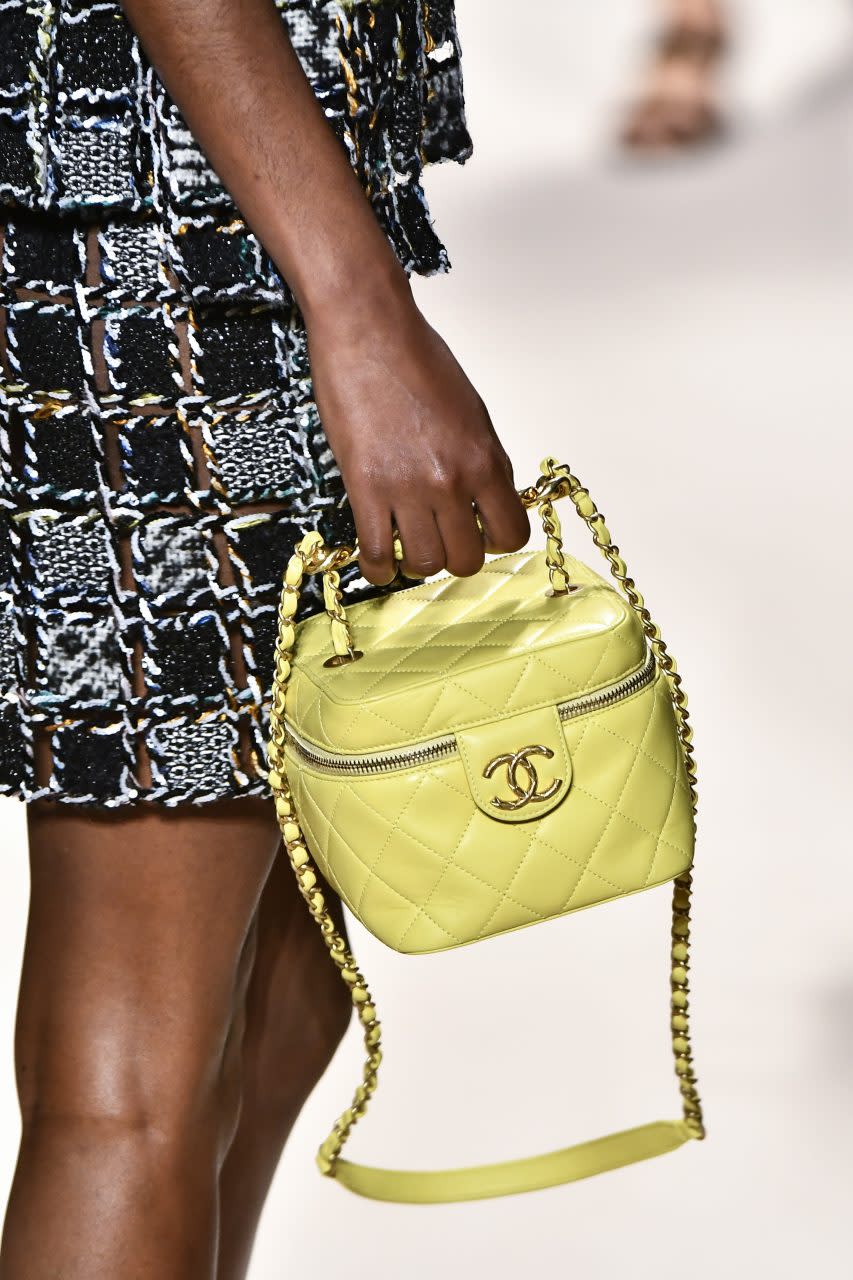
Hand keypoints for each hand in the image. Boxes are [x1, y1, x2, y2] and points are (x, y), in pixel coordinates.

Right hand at [304, 278, 529, 585]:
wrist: (368, 330)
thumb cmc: (418, 359)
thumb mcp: (472, 411)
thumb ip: (481, 461)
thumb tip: (483, 500)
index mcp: (485, 459)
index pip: (510, 533)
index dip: (494, 540)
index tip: (478, 532)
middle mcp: (452, 480)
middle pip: (465, 559)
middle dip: (454, 556)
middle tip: (439, 539)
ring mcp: (408, 488)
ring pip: (424, 564)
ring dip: (417, 562)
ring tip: (407, 545)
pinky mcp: (366, 488)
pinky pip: (377, 553)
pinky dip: (378, 568)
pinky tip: (378, 562)